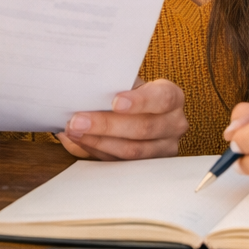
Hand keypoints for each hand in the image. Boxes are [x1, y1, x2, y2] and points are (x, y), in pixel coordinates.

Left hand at [57, 78, 186, 159]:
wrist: (138, 110)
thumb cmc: (130, 92)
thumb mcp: (127, 83)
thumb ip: (112, 86)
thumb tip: (83, 92)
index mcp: (172, 97)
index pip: (163, 98)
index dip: (140, 101)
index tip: (115, 101)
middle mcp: (174, 124)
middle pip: (143, 128)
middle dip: (106, 125)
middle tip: (77, 121)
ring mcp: (165, 148)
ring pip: (132, 150)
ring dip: (97, 142)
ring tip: (73, 132)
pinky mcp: (149, 166)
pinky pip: (121, 163)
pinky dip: (96, 151)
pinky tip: (79, 142)